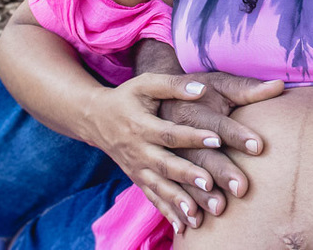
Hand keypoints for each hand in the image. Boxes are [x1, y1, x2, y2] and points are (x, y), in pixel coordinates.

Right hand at [80, 72, 273, 233]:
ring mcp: (137, 169)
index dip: (192, 136)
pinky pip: (153, 199)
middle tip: (211, 183)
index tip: (216, 140)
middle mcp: (138, 151)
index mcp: (141, 126)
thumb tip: (202, 89)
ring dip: (178, 201)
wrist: (96, 119)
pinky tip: (185, 228)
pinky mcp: (138, 180)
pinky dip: (168, 214)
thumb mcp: (146, 84)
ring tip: (198, 214)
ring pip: (159, 188)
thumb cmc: (127, 97)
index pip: (169, 133)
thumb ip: (174, 85)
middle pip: (165, 165)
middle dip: (187, 175)